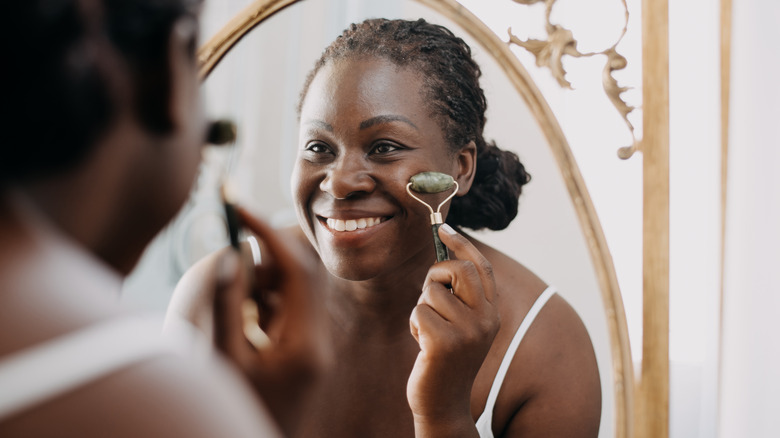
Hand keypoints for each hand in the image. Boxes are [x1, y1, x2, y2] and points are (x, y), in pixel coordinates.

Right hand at [212, 207, 329, 437]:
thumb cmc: (236, 413)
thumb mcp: (225, 360)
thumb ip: (227, 306)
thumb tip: (230, 254)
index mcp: (305, 344)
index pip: (297, 270)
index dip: (268, 232)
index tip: (239, 207)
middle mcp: (317, 343)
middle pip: (298, 277)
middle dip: (261, 262)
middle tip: (228, 265)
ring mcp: (312, 349)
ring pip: (289, 294)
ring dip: (258, 287)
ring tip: (233, 313)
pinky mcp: (303, 354)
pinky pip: (285, 313)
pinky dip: (260, 307)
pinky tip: (240, 329)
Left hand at [407, 223, 499, 431]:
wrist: (443, 403)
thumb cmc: (444, 358)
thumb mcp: (461, 325)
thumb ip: (460, 297)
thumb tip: (446, 257)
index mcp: (492, 313)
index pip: (482, 268)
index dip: (463, 244)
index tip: (445, 228)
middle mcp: (486, 320)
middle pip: (459, 269)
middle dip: (435, 275)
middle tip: (430, 296)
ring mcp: (469, 332)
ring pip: (431, 291)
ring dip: (421, 308)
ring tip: (428, 331)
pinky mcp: (445, 343)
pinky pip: (418, 311)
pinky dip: (414, 324)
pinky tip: (422, 344)